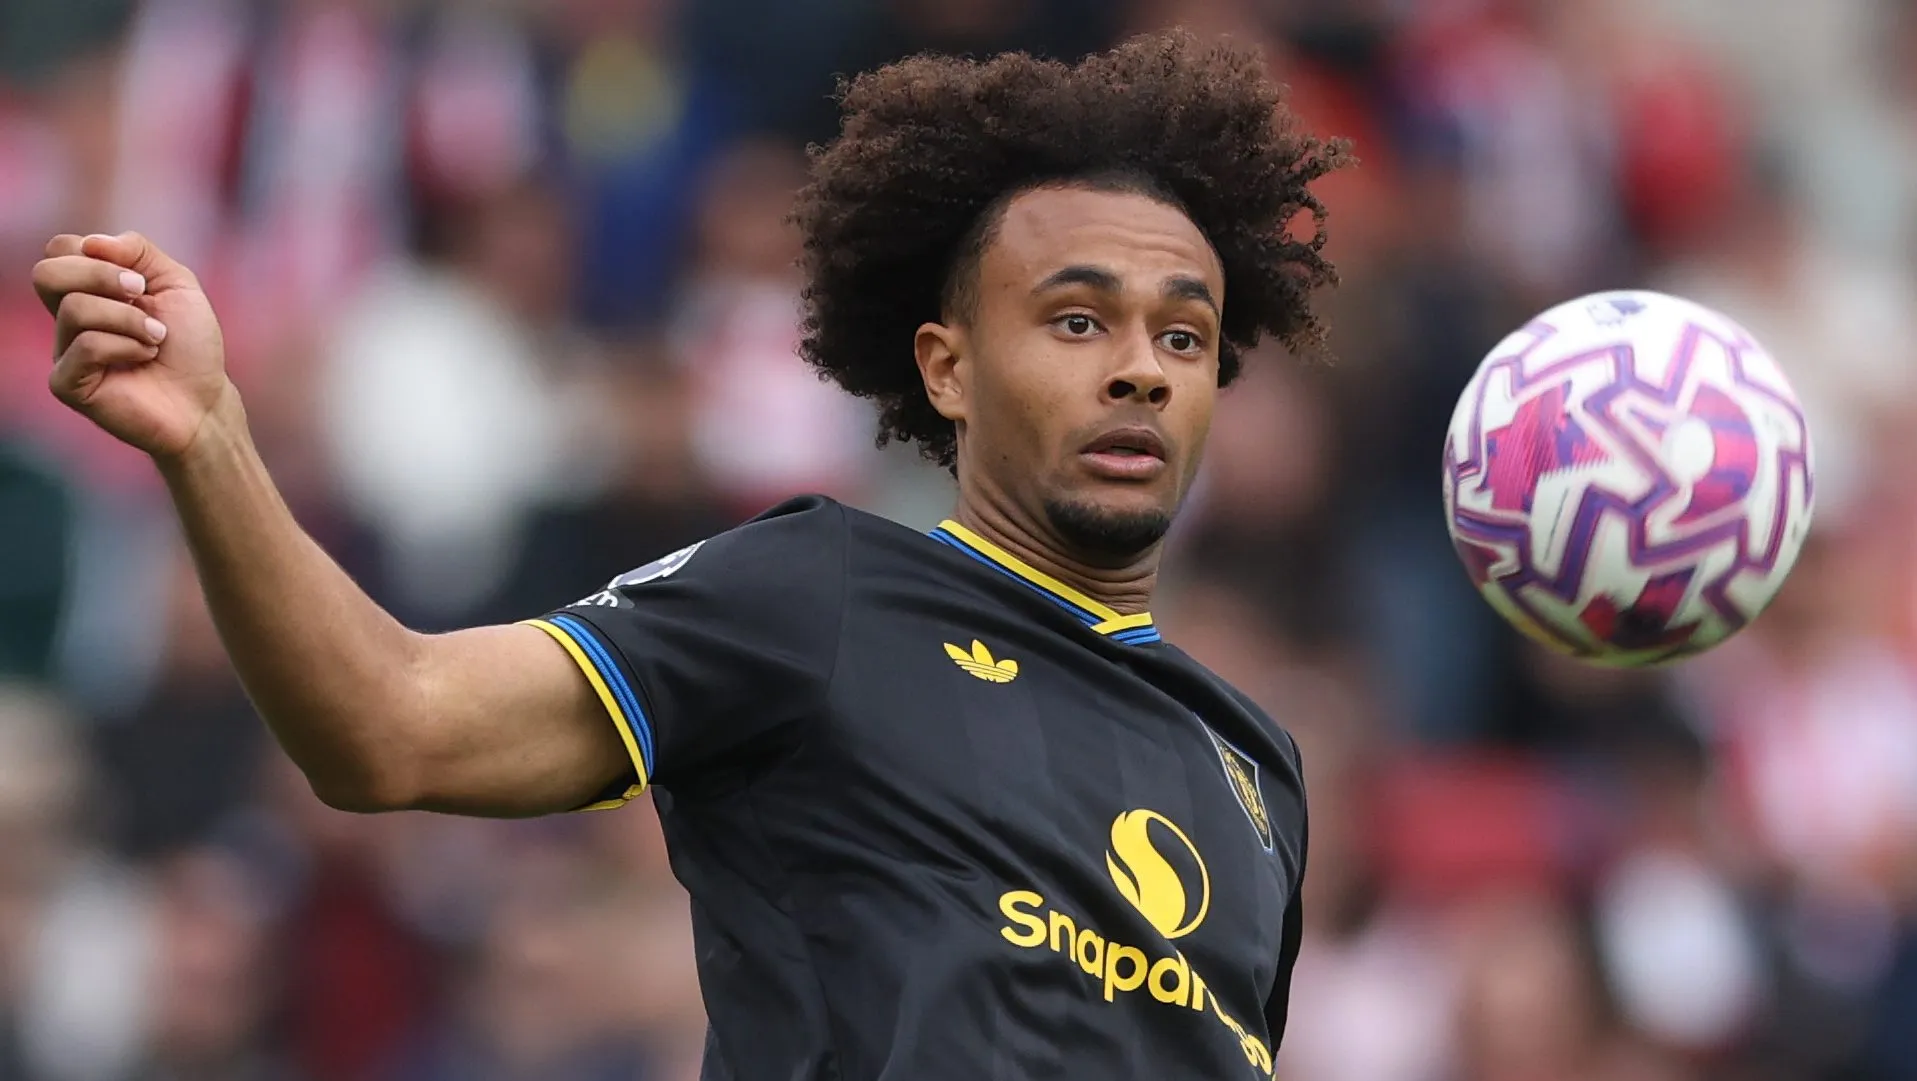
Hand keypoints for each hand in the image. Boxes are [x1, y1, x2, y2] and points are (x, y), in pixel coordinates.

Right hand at [33, 232, 233, 460]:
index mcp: (88, 291)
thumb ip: (138, 251)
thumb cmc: (191, 345)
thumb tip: (92, 242)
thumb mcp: (176, 283)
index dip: (94, 252)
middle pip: (46, 273)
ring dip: (129, 318)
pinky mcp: (67, 383)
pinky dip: (126, 346)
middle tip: (140, 293)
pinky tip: (144, 358)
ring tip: (155, 337)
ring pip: (74, 308)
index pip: (59, 250)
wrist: (205, 399)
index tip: (138, 276)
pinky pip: (86, 345)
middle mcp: (68, 319)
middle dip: (101, 276)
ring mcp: (64, 351)